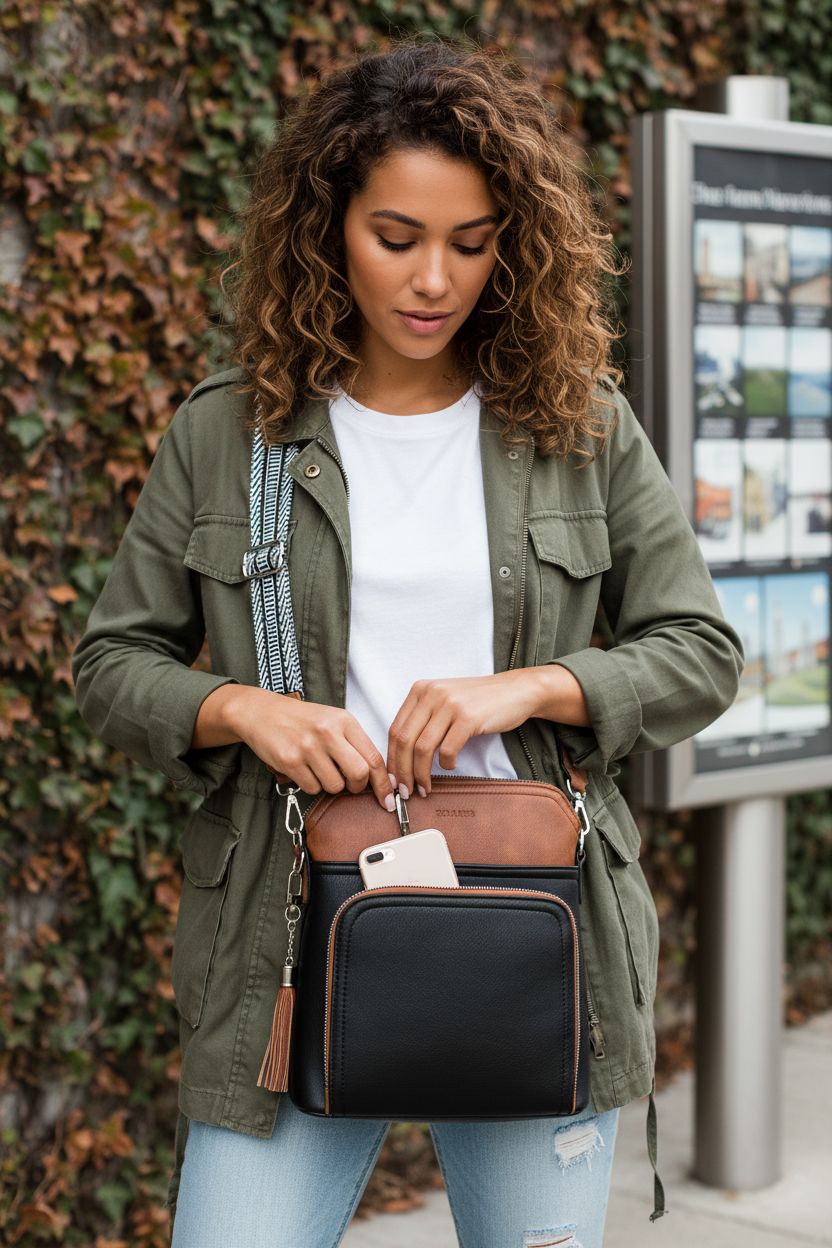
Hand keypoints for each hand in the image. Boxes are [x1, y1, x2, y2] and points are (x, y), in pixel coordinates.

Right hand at [229, 687, 396, 810]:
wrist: (262, 712)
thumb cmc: (302, 720)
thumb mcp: (333, 721)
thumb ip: (355, 743)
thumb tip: (379, 777)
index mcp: (344, 720)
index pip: (374, 757)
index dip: (383, 782)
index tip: (388, 797)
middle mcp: (328, 732)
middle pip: (359, 774)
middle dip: (358, 786)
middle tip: (351, 784)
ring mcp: (308, 747)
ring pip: (335, 786)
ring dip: (330, 785)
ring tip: (320, 769)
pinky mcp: (290, 761)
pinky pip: (312, 788)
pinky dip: (311, 785)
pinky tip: (304, 769)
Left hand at [386, 671, 542, 798]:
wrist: (516, 691)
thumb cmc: (480, 701)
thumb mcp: (445, 700)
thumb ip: (423, 719)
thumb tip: (401, 757)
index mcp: (420, 690)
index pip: (394, 729)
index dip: (391, 759)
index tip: (393, 779)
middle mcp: (431, 694)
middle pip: (404, 740)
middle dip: (402, 771)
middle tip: (404, 791)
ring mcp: (449, 704)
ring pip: (422, 748)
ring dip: (420, 774)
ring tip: (424, 788)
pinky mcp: (468, 718)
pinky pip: (447, 750)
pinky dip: (446, 765)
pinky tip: (450, 767)